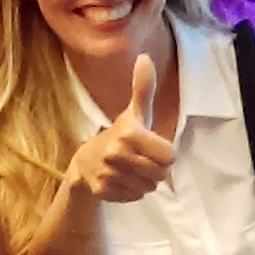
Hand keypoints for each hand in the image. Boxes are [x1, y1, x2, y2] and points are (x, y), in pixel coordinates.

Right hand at [68, 56, 174, 202]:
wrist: (84, 163)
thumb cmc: (118, 135)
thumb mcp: (134, 113)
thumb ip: (143, 89)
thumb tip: (145, 57)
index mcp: (129, 133)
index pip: (170, 156)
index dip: (164, 153)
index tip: (151, 147)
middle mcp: (117, 153)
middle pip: (161, 174)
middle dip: (155, 169)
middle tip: (140, 160)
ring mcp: (109, 173)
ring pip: (149, 187)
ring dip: (143, 181)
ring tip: (130, 170)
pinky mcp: (103, 191)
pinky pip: (134, 197)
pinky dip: (130, 191)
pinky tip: (120, 180)